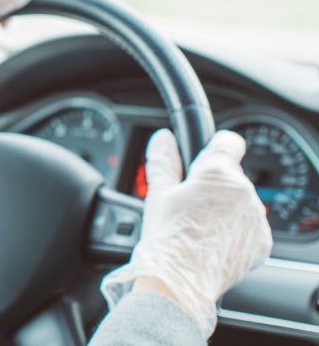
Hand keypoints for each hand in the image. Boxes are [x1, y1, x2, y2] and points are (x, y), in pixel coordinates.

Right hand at [101, 129, 272, 337]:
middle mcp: (243, 191)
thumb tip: (162, 139)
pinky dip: (235, 231)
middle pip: (231, 176)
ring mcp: (255, 217)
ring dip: (225, 208)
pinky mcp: (262, 241)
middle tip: (190, 205)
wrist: (181, 281)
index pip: (228, 142)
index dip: (213, 149)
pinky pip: (249, 226)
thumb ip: (163, 160)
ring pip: (240, 202)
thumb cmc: (167, 238)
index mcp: (217, 173)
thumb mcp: (158, 193)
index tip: (202, 161)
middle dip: (213, 186)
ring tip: (199, 227)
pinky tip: (213, 241)